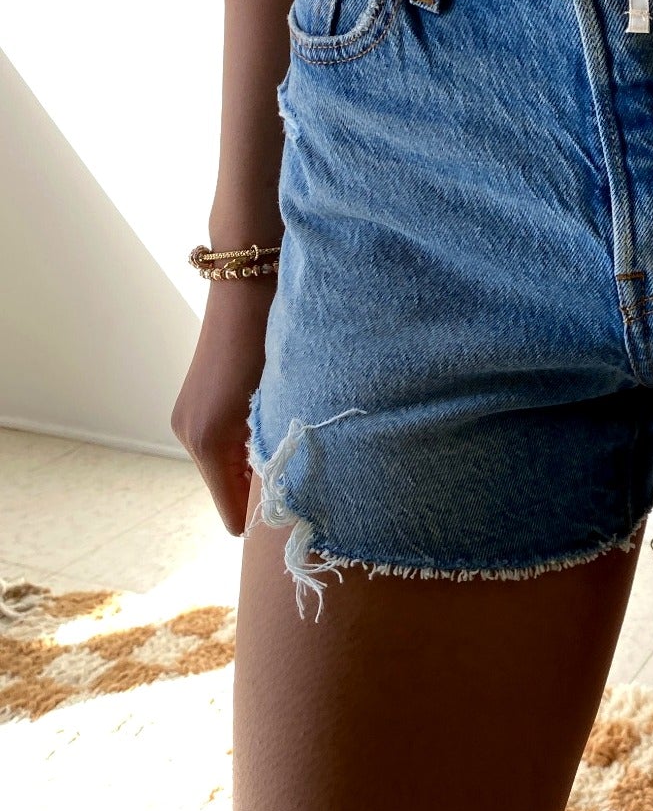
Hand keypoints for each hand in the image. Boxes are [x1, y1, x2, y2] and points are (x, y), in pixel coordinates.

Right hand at [171, 280, 275, 534]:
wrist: (248, 289)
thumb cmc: (274, 343)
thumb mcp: (281, 406)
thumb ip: (280, 454)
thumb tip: (292, 497)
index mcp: (211, 443)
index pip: (234, 516)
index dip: (266, 521)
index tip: (299, 520)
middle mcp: (190, 437)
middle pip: (230, 495)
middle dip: (263, 493)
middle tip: (306, 483)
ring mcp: (188, 421)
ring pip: (228, 470)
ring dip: (257, 466)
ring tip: (294, 447)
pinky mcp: (194, 408)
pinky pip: (222, 448)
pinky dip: (246, 448)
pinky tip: (274, 427)